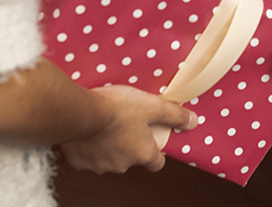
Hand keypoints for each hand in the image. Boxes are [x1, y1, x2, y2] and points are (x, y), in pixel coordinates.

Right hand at [58, 86, 195, 173]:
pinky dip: (88, 146)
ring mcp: (99, 166)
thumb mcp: (151, 105)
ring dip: (108, 145)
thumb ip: (173, 114)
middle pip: (131, 158)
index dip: (157, 151)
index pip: (157, 163)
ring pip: (108, 157)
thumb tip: (193, 122)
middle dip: (130, 143)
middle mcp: (122, 165)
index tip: (153, 138)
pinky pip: (87, 156)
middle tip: (126, 122)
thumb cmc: (116, 108)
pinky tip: (88, 130)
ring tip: (105, 123)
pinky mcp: (79, 162)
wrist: (79, 113)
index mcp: (142, 153)